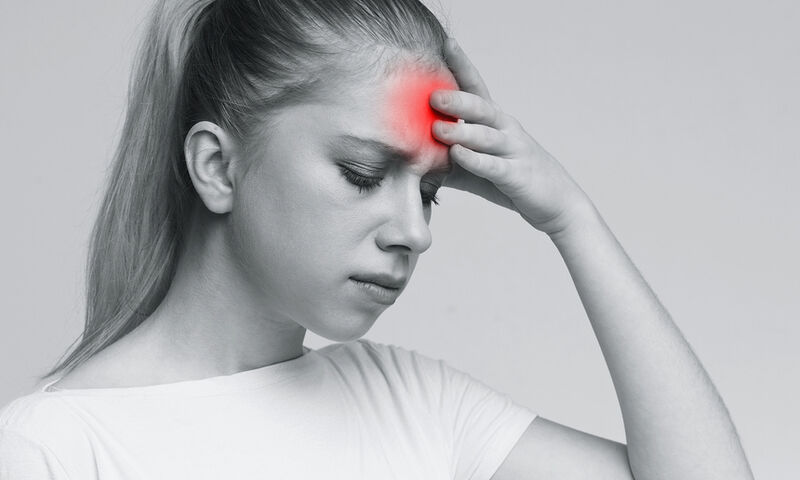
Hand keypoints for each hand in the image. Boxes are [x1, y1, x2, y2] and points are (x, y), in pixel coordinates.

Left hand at [432, 38, 592, 235]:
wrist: (558, 203)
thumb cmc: (512, 180)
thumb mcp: (476, 167)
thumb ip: (446, 160)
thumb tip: (409, 157)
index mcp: (495, 122)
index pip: (477, 88)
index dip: (462, 66)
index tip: (447, 43)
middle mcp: (506, 129)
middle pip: (481, 107)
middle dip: (457, 99)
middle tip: (432, 95)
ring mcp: (513, 151)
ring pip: (487, 136)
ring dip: (462, 131)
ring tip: (438, 128)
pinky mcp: (517, 175)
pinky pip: (494, 166)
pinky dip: (476, 160)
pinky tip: (459, 155)